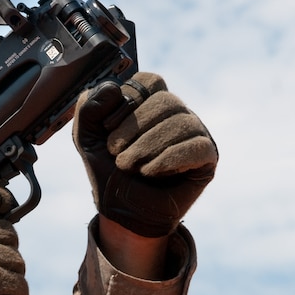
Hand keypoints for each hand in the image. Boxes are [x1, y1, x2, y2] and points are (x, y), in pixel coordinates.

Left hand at [72, 72, 216, 236]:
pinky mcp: (207, 157)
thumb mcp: (87, 139)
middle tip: (118, 156)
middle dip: (134, 130)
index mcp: (150, 103)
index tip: (108, 130)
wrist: (123, 213)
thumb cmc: (109, 174)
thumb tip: (112, 88)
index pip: (148, 81)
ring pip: (182, 123)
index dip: (127, 101)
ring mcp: (194, 133)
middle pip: (165, 100)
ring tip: (131, 167)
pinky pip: (197, 147)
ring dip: (147, 148)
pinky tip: (151, 172)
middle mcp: (176, 113)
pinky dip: (169, 160)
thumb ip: (88, 109)